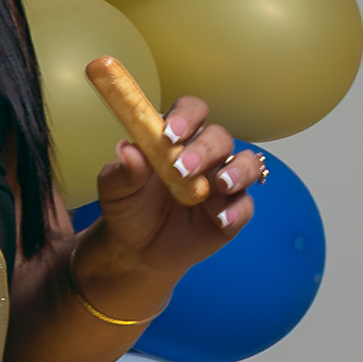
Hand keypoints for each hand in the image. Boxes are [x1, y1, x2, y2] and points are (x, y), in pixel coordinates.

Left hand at [77, 90, 258, 313]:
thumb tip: (128, 149)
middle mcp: (204, 156)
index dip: (186, 116)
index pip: (191, 112)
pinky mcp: (232, 211)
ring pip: (247, 164)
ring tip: (220, 185)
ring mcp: (222, 183)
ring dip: (238, 170)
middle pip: (219, 137)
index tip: (171, 132)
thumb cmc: (127, 208)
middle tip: (183, 168)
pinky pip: (245, 205)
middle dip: (205, 149)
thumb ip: (123, 170)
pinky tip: (222, 218)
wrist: (135, 249)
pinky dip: (237, 210)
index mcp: (176, 140)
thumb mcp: (115, 190)